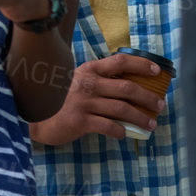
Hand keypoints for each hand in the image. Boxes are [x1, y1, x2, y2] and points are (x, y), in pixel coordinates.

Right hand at [30, 54, 163, 144]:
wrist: (35, 116)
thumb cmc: (60, 98)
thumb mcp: (78, 81)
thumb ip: (98, 79)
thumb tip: (128, 84)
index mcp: (89, 70)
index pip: (120, 62)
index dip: (141, 65)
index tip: (157, 71)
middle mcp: (89, 84)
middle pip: (127, 88)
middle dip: (148, 97)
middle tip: (160, 105)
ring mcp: (84, 102)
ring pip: (122, 109)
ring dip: (140, 117)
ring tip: (151, 123)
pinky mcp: (80, 121)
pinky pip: (108, 126)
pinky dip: (120, 131)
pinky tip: (125, 134)